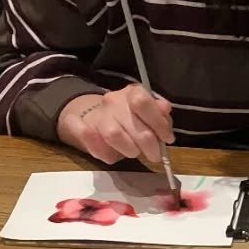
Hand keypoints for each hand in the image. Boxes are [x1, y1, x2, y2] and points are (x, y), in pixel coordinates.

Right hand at [57, 84, 174, 167]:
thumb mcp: (152, 115)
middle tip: (154, 154)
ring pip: (113, 134)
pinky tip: (108, 154)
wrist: (99, 118)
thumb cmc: (134, 120)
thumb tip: (165, 108)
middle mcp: (114, 101)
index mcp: (132, 93)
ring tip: (135, 152)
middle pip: (134, 125)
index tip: (167, 138)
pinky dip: (95, 145)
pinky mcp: (81, 127)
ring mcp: (98, 115)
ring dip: (130, 149)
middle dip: (150, 146)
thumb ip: (160, 114)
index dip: (158, 123)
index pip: (142, 102)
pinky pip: (85, 134)